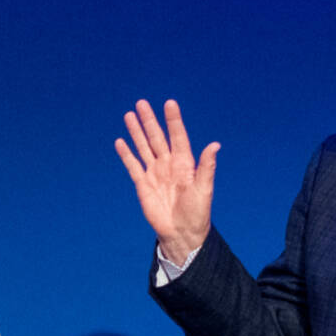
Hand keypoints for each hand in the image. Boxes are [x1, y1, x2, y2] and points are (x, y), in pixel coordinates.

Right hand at [115, 99, 218, 266]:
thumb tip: (215, 145)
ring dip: (137, 132)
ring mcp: (155, 173)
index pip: (177, 136)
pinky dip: (126, 154)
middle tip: (141, 103)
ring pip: (144, 148)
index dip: (173, 120)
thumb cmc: (197, 212)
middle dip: (149, 121)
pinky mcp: (143, 185)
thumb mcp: (204, 189)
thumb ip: (207, 166)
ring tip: (129, 115)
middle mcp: (168, 164)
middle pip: (157, 137)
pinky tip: (121, 142)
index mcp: (185, 163)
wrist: (182, 233)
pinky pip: (133, 166)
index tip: (169, 104)